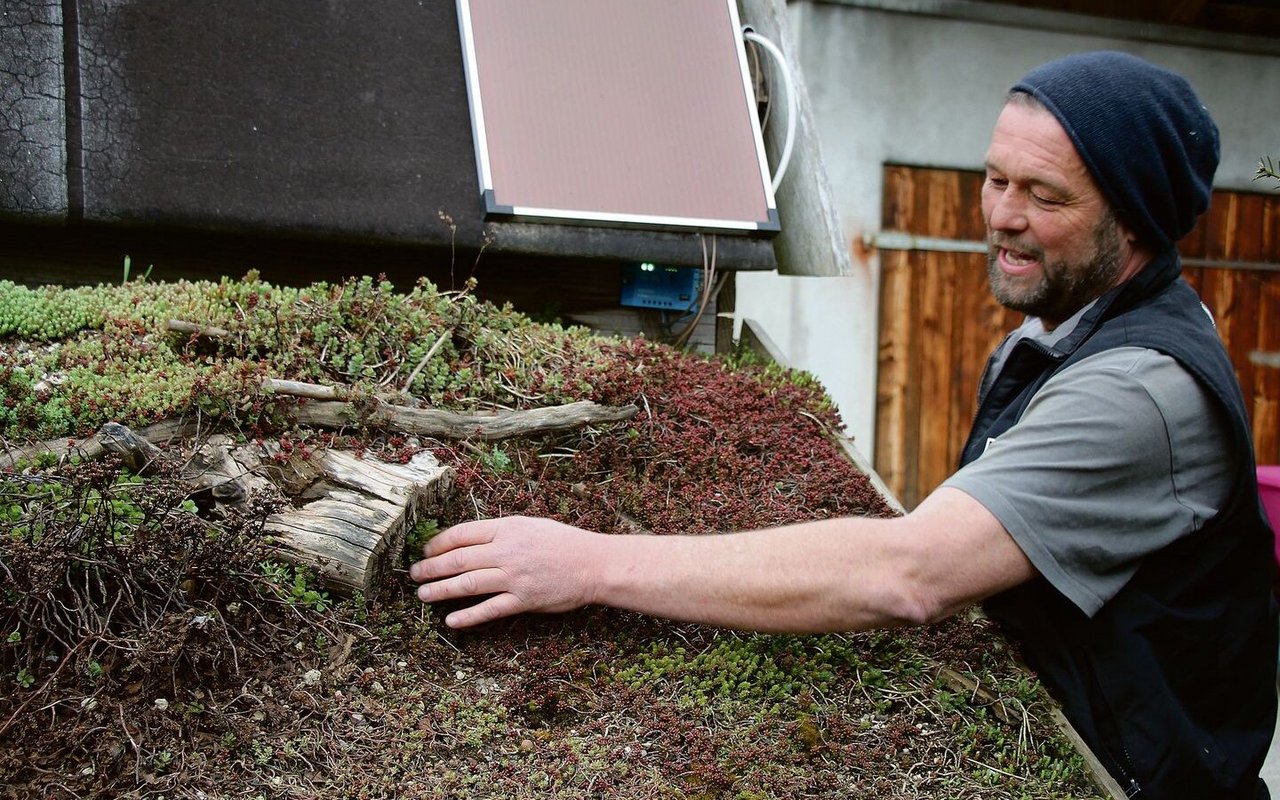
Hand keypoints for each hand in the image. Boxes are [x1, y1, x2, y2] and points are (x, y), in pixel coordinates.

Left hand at [408, 516, 603, 627]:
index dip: (438, 543)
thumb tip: (471, 539)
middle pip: (458, 560)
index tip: (425, 551)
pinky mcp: (523, 600)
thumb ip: (502, 531)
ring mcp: (514, 577)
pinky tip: (451, 621)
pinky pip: (489, 609)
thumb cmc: (564, 543)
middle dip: (431, 568)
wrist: (594, 564)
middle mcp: (506, 551)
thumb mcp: (531, 525)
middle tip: (414, 574)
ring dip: (440, 590)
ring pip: (467, 584)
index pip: (461, 534)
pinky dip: (467, 616)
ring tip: (423, 595)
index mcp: (507, 528)